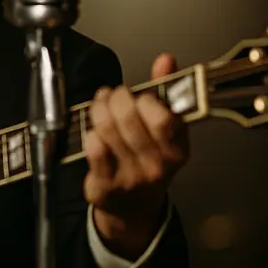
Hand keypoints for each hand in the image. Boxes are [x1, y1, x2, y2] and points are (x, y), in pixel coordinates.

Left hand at [84, 53, 188, 259]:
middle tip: (112, 96)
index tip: (139, 97)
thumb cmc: (148, 159)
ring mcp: (130, 177)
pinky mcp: (105, 184)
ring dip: (99, 109)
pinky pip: (93, 147)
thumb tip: (166, 60)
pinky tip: (93, 132)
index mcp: (177, 148)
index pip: (164, 118)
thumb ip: (165, 90)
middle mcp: (157, 165)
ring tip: (100, 106)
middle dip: (116, 98)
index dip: (145, 100)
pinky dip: (89, 132)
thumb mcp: (164, 128)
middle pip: (128, 117)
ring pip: (107, 128)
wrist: (133, 207)